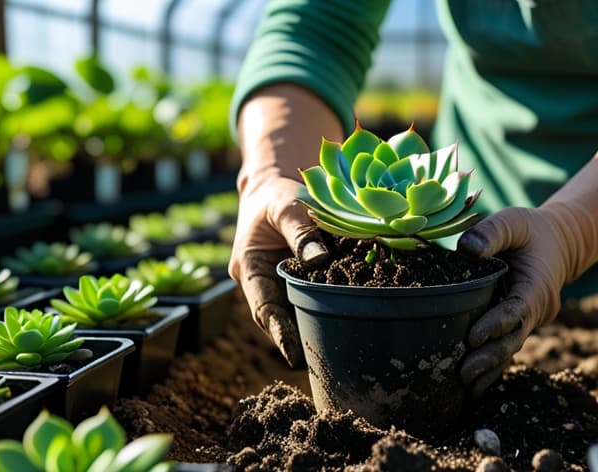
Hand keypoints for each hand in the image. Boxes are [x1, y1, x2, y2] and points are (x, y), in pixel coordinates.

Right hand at [229, 173, 327, 367]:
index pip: (263, 308)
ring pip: (296, 309)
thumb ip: (301, 231)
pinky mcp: (299, 277)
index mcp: (249, 267)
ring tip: (339, 348)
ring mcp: (280, 281)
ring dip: (313, 326)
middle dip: (298, 339)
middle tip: (325, 361)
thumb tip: (319, 258)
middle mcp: (262, 280)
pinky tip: (349, 316)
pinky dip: (326, 305)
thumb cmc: (277, 194)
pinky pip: (311, 295)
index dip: (278, 333)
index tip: (294, 356)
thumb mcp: (286, 206)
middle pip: (280, 317)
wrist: (277, 185)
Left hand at [457, 203, 595, 396]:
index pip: (516, 310)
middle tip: (464, 373)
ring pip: (509, 348)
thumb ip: (492, 232)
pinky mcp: (519, 325)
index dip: (495, 325)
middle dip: (489, 358)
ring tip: (465, 387)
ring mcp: (529, 321)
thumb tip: (467, 248)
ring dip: (489, 369)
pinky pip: (505, 347)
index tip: (473, 337)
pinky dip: (491, 368)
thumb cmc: (531, 231)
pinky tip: (473, 389)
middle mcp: (536, 310)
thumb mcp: (513, 221)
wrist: (557, 243)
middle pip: (513, 339)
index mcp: (536, 287)